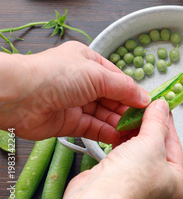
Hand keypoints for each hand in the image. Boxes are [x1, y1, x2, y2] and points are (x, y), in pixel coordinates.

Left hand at [0, 41, 149, 143]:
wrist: (20, 97)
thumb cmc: (54, 75)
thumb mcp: (96, 75)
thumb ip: (122, 87)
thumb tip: (143, 96)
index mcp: (88, 61)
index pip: (117, 78)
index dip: (132, 91)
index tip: (147, 104)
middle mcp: (82, 81)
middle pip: (111, 97)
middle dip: (126, 109)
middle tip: (143, 122)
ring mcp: (75, 102)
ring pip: (103, 114)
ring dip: (117, 122)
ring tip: (133, 132)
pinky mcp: (68, 122)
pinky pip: (91, 127)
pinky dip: (104, 132)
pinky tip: (116, 136)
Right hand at [23, 99, 182, 198]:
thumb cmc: (131, 179)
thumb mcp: (151, 142)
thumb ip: (157, 121)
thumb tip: (162, 106)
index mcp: (176, 186)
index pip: (175, 145)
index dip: (167, 123)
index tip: (161, 107)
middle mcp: (159, 192)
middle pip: (157, 150)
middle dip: (149, 128)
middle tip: (145, 109)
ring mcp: (137, 190)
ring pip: (140, 154)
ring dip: (134, 135)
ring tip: (130, 116)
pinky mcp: (117, 186)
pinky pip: (125, 160)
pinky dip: (122, 145)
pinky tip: (119, 131)